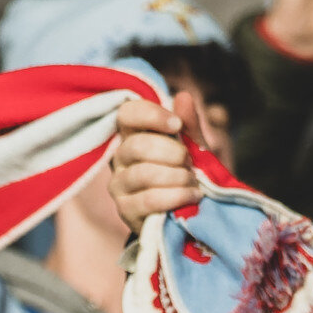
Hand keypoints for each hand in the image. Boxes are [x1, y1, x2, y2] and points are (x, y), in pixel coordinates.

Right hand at [109, 93, 207, 232]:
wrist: (188, 215)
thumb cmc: (186, 174)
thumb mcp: (194, 148)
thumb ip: (189, 125)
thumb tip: (183, 97)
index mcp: (132, 135)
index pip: (127, 113)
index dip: (152, 115)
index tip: (177, 125)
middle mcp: (119, 158)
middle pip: (137, 145)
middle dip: (172, 152)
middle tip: (189, 162)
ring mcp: (119, 185)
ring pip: (143, 173)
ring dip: (177, 176)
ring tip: (193, 182)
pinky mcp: (125, 210)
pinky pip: (149, 200)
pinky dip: (176, 196)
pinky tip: (193, 196)